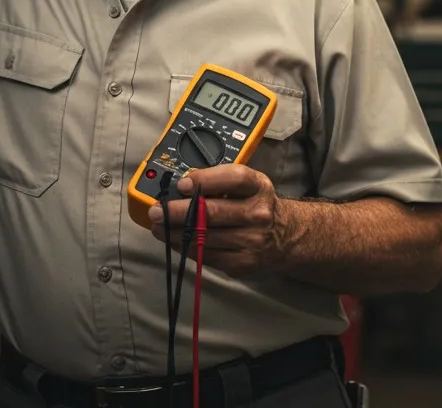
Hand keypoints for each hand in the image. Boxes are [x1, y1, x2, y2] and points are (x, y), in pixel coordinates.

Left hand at [147, 165, 288, 275]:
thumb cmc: (255, 204)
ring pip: (203, 237)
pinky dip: (186, 247)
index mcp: (258, 187)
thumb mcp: (248, 185)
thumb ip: (220, 181)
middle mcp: (258, 213)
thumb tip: (181, 186)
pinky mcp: (243, 262)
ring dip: (175, 233)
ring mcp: (251, 240)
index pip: (233, 178)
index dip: (205, 180)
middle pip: (211, 212)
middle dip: (177, 212)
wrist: (285, 236)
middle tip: (157, 211)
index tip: (182, 185)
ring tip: (159, 227)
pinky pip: (206, 255)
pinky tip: (176, 240)